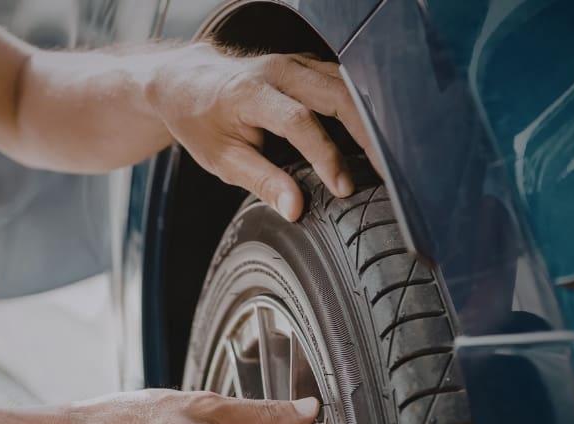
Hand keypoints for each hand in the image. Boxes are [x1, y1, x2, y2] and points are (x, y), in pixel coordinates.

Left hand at [145, 42, 374, 221]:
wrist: (187, 81)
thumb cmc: (201, 121)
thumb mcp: (222, 159)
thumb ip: (261, 182)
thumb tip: (295, 209)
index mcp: (250, 93)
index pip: (299, 122)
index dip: (325, 156)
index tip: (343, 188)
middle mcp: (278, 71)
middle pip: (336, 95)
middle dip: (365, 136)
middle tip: (384, 174)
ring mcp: (295, 63)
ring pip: (347, 85)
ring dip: (369, 121)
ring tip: (385, 159)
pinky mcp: (306, 65)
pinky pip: (343, 82)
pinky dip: (361, 108)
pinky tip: (372, 137)